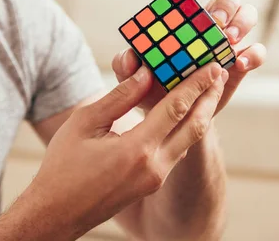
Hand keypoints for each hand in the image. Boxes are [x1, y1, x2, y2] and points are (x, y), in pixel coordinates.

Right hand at [24, 62, 226, 238]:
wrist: (57, 212)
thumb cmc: (63, 166)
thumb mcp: (84, 123)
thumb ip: (119, 97)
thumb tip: (145, 74)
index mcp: (137, 149)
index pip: (176, 108)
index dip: (196, 84)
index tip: (211, 65)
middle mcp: (154, 166)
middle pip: (195, 126)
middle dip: (210, 97)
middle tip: (221, 74)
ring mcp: (155, 178)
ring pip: (188, 141)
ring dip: (201, 114)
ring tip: (208, 91)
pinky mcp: (151, 184)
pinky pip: (176, 152)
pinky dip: (185, 129)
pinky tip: (183, 116)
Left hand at [112, 0, 266, 113]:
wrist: (168, 118)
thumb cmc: (148, 89)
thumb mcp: (131, 78)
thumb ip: (125, 65)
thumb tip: (130, 56)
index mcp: (177, 20)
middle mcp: (205, 25)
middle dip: (225, 2)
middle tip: (216, 22)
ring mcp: (226, 42)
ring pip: (247, 15)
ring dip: (242, 22)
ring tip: (228, 41)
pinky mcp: (239, 63)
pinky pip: (256, 51)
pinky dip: (253, 54)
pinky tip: (240, 64)